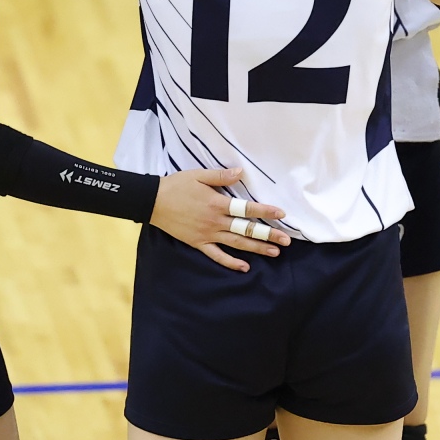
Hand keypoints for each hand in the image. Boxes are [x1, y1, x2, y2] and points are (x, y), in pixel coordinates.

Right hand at [150, 167, 291, 271]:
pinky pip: (217, 255)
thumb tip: (241, 172)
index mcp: (217, 203)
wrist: (153, 202)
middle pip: (246, 229)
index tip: (282, 214)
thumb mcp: (198, 175)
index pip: (246, 209)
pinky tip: (244, 267)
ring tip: (274, 252)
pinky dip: (231, 262)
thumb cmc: (176, 185)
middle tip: (286, 240)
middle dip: (268, 235)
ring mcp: (207, 234)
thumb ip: (220, 176)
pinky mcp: (198, 243)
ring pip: (236, 243)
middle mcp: (215, 221)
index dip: (265, 212)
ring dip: (256, 248)